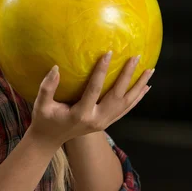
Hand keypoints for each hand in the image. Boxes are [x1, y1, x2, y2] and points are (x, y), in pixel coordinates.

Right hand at [28, 51, 153, 147]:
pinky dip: (137, 98)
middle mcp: (97, 120)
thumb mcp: (41, 105)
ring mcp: (104, 123)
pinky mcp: (106, 123)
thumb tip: (56, 68)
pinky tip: (145, 87)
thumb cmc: (44, 119)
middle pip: (118, 96)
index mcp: (81, 114)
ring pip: (126, 104)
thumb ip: (47, 87)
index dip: (101, 71)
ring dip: (139, 86)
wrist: (50, 140)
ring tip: (150, 70)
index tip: (108, 53)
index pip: (94, 89)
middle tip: (136, 57)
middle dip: (128, 76)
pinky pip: (126, 109)